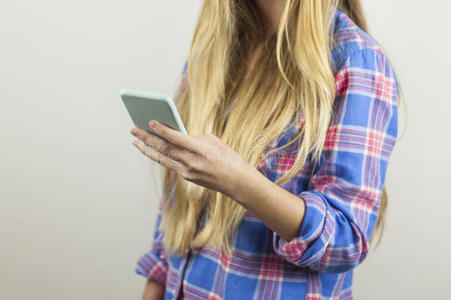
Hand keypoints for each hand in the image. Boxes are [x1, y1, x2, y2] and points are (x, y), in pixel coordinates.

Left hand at [130, 120, 251, 198]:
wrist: (236, 182)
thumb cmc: (228, 157)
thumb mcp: (214, 142)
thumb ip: (194, 138)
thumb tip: (178, 137)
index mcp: (200, 150)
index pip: (176, 138)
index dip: (162, 130)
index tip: (150, 122)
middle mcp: (191, 163)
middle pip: (165, 149)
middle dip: (147, 138)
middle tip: (134, 129)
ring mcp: (188, 172)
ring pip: (163, 159)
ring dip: (147, 150)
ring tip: (135, 141)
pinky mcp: (187, 177)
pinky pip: (169, 164)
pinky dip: (159, 156)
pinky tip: (151, 150)